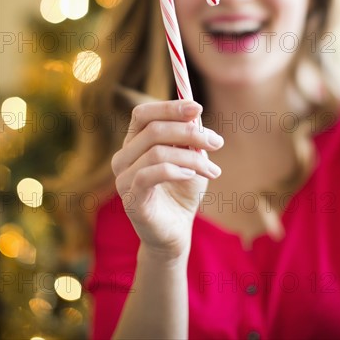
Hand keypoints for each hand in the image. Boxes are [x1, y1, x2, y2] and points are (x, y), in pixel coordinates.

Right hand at [111, 100, 223, 258]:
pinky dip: (176, 170)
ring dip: (191, 157)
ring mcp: (124, 179)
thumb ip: (190, 138)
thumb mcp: (191, 159)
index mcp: (134, 143)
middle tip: (217, 142)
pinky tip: (193, 176)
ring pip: (157, 152)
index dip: (169, 107)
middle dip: (189, 132)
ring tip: (212, 169)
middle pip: (153, 129)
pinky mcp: (131, 198)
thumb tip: (195, 114)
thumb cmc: (182, 192)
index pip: (142, 113)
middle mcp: (123, 158)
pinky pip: (150, 174)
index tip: (198, 108)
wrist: (177, 232)